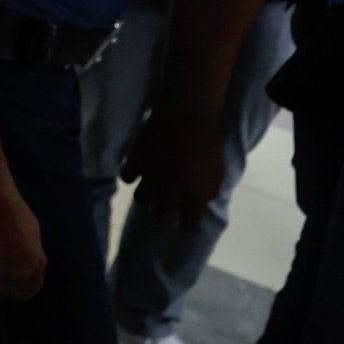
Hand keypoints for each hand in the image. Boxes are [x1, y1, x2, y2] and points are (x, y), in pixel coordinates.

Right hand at [123, 107, 225, 231]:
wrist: (185, 119)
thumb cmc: (206, 145)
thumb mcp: (217, 173)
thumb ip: (209, 191)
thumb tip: (202, 201)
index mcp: (193, 198)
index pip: (187, 224)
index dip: (186, 221)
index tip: (184, 216)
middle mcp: (169, 194)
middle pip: (159, 216)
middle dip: (162, 212)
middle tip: (164, 203)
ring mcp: (150, 179)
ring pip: (141, 199)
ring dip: (147, 195)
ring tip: (151, 187)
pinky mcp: (135, 163)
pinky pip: (127, 177)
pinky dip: (132, 174)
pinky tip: (138, 168)